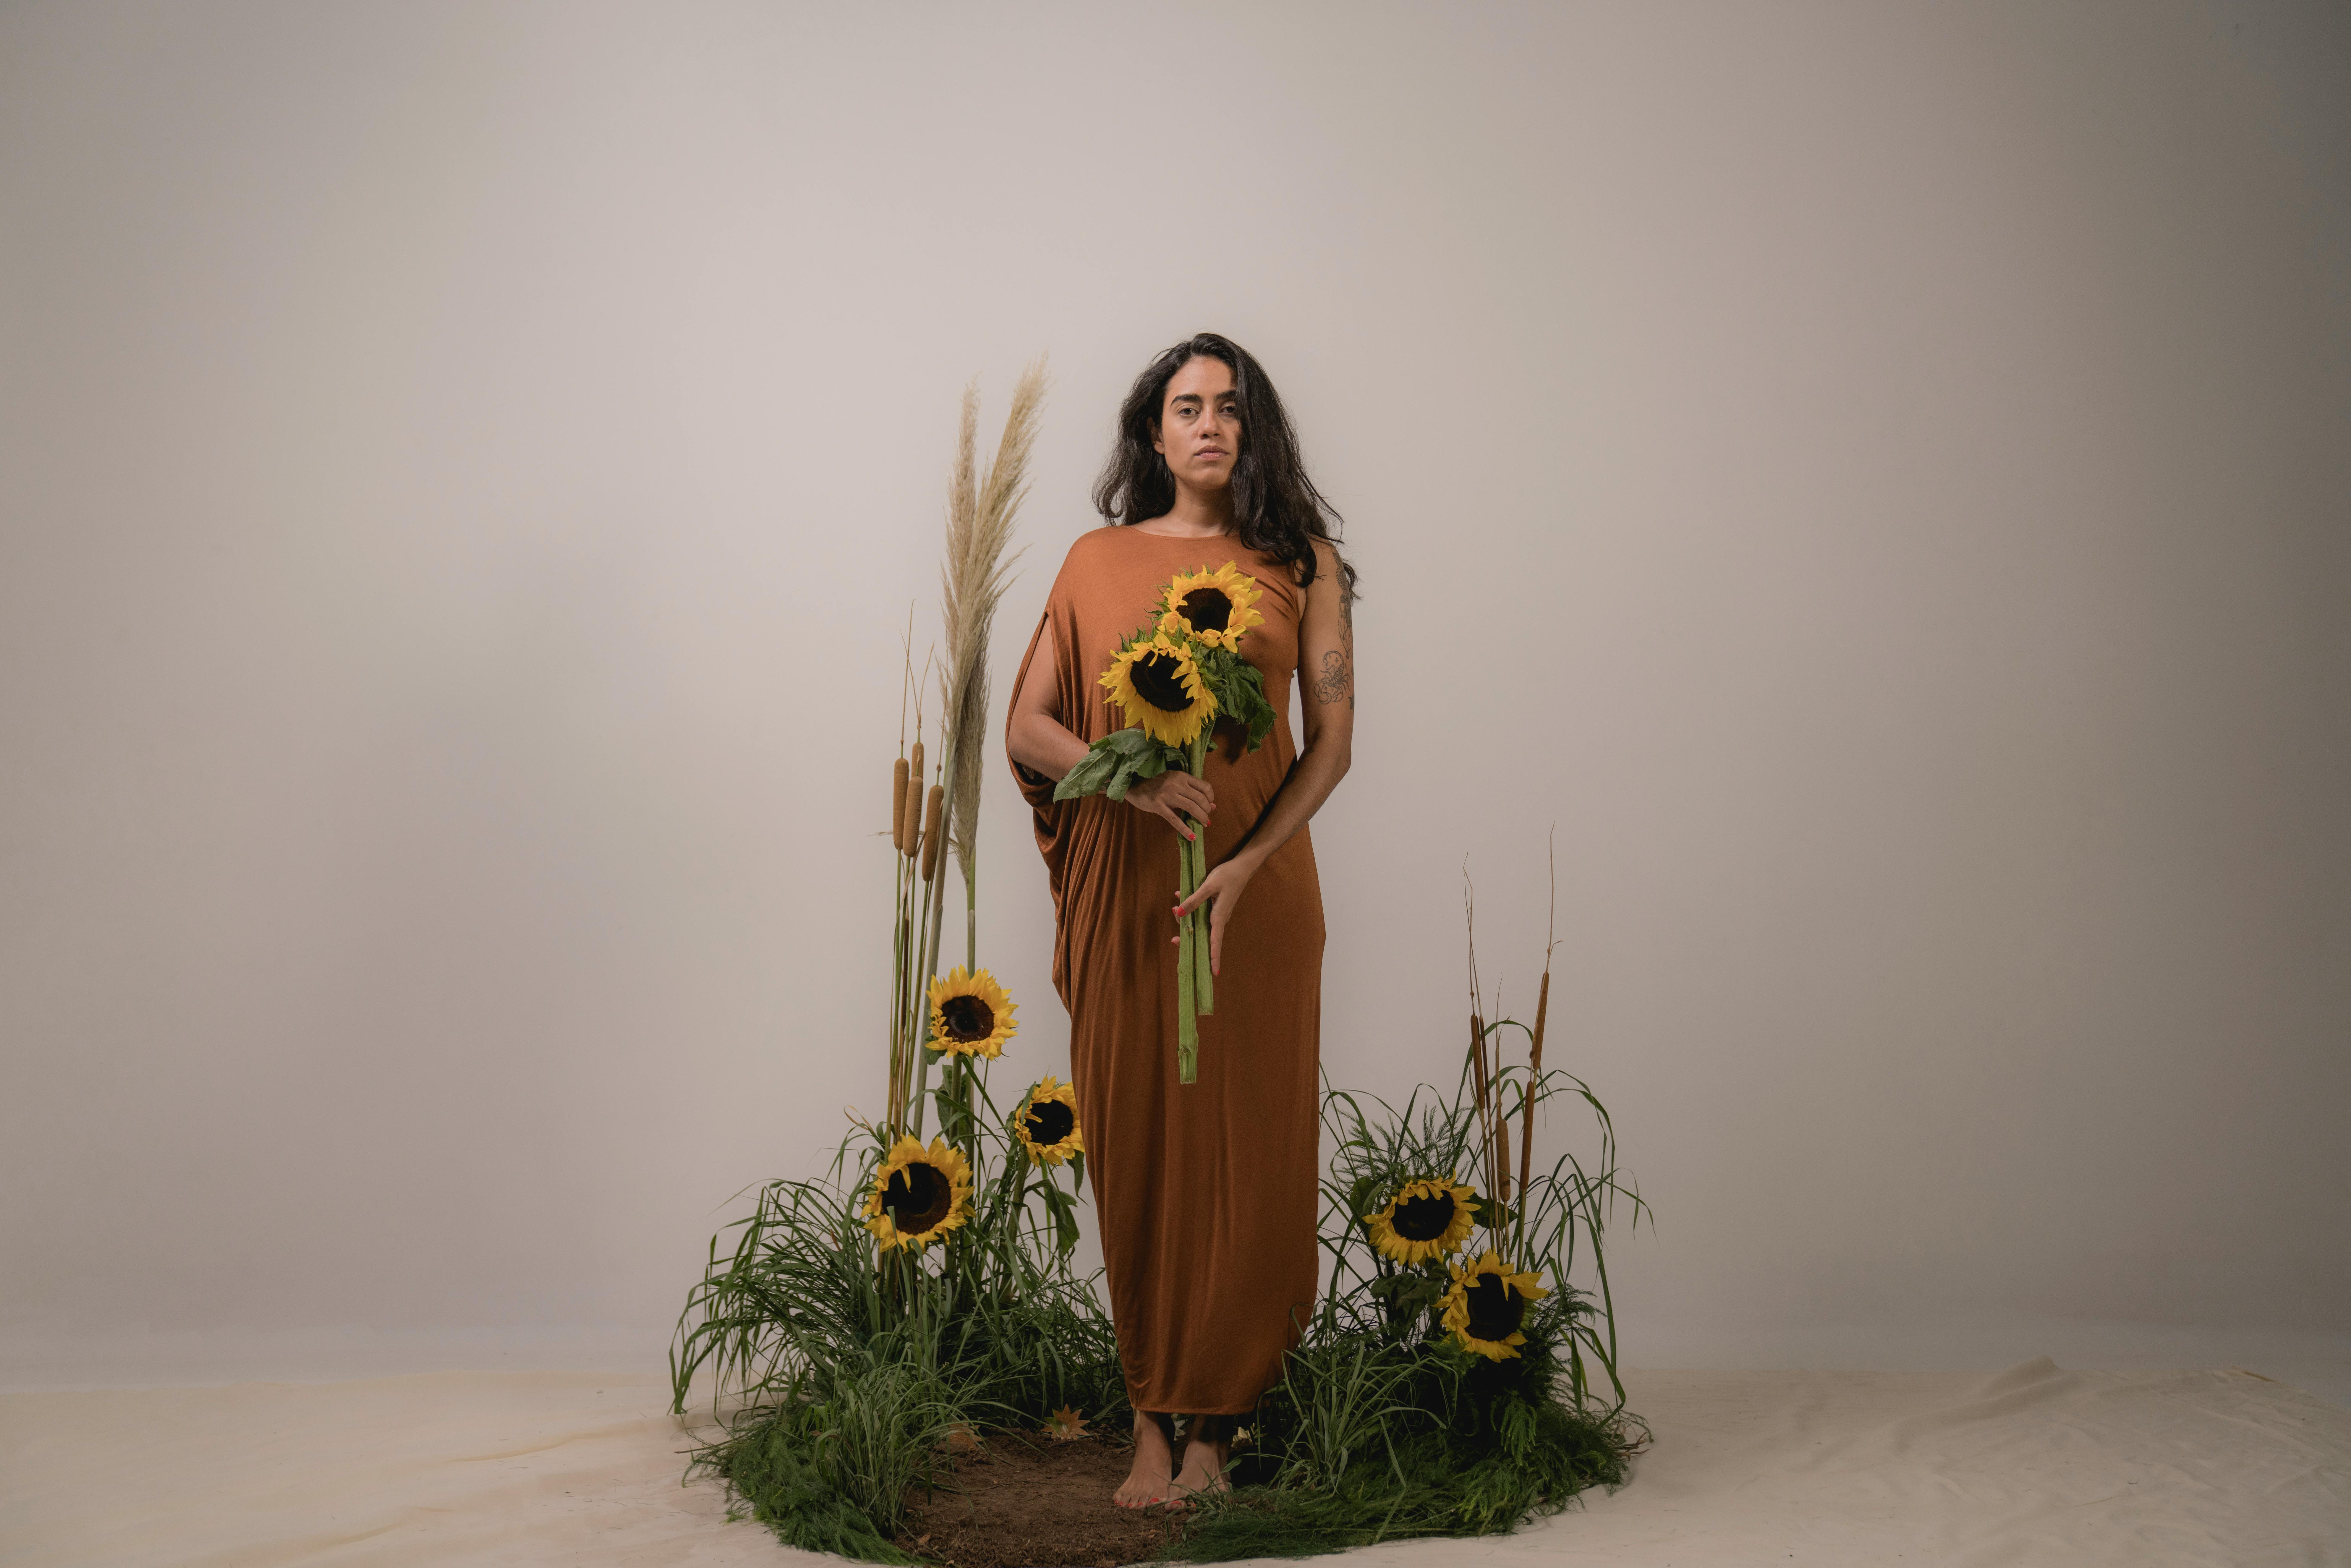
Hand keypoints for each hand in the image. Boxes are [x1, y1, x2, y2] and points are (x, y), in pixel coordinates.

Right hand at [1125, 770, 1214, 841]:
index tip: (1210, 804)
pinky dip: (1185, 829)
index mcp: (1181, 776)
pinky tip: (1192, 837)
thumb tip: (1212, 805)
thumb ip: (1191, 791)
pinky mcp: (1158, 806)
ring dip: (1201, 817)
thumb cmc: (1156, 784)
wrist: (1134, 785)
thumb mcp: (1174, 783)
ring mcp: (1166, 795)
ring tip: (1204, 824)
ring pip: (1191, 807)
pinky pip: (1174, 819)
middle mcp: (1176, 783)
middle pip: (1199, 798)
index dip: (1211, 797)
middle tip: (1207, 818)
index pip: (1204, 786)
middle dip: (1207, 810)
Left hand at [1173, 855, 1256, 977]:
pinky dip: (1191, 911)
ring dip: (1187, 921)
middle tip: (1174, 939)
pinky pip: (1202, 915)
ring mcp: (1219, 914)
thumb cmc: (1228, 875)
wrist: (1242, 867)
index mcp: (1220, 916)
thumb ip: (1193, 900)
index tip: (1214, 972)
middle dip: (1189, 938)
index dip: (1214, 957)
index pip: (1216, 941)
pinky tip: (1180, 899)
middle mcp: (1220, 918)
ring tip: (1174, 908)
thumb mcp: (1208, 886)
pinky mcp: (1217, 908)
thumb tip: (1179, 912)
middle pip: (1205, 936)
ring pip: (1201, 925)